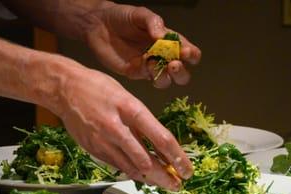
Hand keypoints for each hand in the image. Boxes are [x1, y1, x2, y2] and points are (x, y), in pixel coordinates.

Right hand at [53, 60, 192, 189]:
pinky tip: (143, 176)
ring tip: (164, 183)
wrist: (64, 89)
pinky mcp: (94, 150)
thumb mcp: (127, 98)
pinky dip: (133, 172)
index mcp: (131, 109)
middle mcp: (117, 128)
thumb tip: (161, 145)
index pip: (161, 138)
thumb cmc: (98, 88)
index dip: (177, 158)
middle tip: (177, 185)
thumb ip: (143, 122)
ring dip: (151, 179)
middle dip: (165, 177)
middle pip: (147, 161)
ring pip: (132, 169)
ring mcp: (103, 142)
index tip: (187, 169)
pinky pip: (118, 166)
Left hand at [81, 2, 200, 87]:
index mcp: (170, 42)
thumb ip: (154, 23)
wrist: (99, 24)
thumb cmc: (123, 17)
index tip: (185, 52)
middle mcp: (163, 57)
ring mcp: (150, 67)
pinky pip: (148, 77)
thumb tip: (163, 36)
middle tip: (174, 64)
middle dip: (181, 72)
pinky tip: (143, 61)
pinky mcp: (136, 73)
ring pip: (166, 81)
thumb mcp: (141, 14)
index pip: (190, 54)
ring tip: (156, 63)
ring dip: (165, 76)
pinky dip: (148, 71)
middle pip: (182, 74)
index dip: (192, 55)